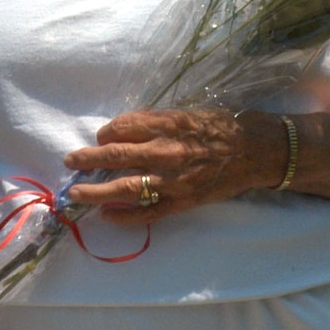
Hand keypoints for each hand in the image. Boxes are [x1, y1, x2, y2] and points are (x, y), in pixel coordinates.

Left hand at [63, 108, 284, 225]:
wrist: (258, 152)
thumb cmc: (226, 126)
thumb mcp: (191, 113)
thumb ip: (160, 121)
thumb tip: (128, 129)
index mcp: (168, 125)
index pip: (123, 128)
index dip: (106, 133)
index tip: (100, 137)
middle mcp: (166, 151)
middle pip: (115, 156)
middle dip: (89, 160)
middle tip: (71, 161)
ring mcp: (172, 180)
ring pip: (123, 187)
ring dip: (95, 191)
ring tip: (76, 193)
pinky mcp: (182, 201)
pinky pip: (147, 212)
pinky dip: (125, 216)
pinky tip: (108, 216)